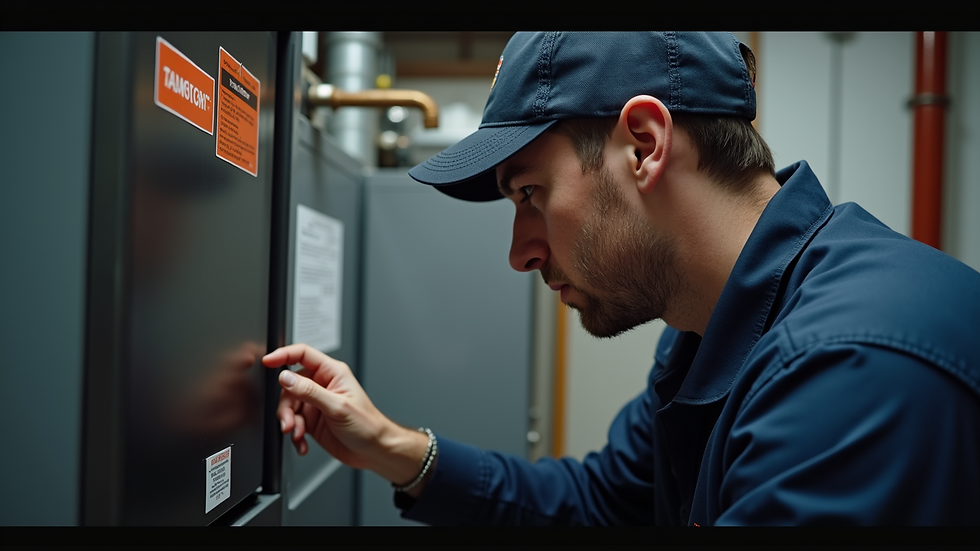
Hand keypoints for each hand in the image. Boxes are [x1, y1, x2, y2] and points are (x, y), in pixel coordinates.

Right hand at [262, 344, 429, 486]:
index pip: (303, 354)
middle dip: (286, 406)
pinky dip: (294, 434)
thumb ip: (309, 391)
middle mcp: (322, 386)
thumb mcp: (337, 406)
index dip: (283, 355)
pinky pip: (293, 422)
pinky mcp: (312, 420)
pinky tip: (301, 442)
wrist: (374, 450)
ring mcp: (316, 403)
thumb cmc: (367, 425)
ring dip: (289, 422)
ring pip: (289, 406)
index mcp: (332, 373)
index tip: (268, 361)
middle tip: (288, 422)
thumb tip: (286, 377)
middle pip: (290, 385)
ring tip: (296, 434)